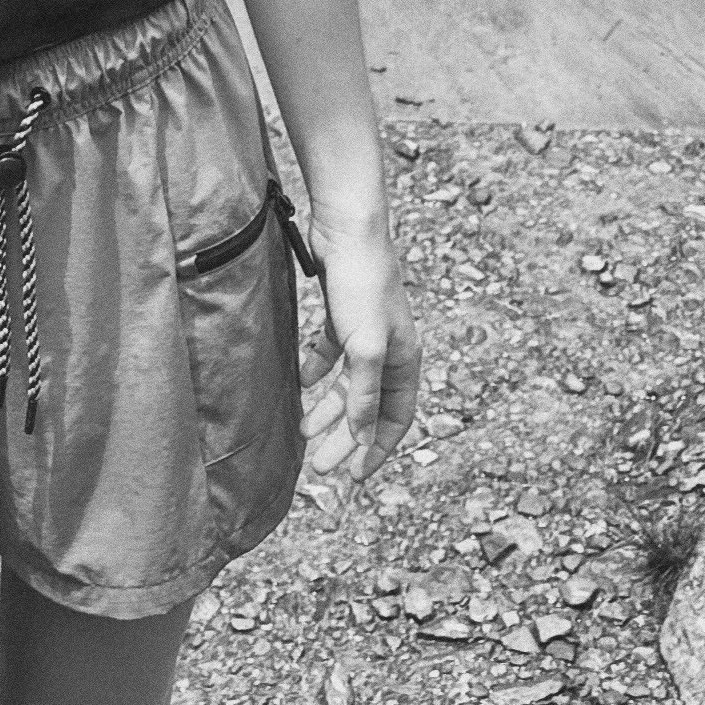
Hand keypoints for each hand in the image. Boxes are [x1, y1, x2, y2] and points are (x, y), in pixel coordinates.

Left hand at [297, 222, 420, 489]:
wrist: (347, 228)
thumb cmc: (363, 283)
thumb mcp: (365, 346)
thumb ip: (364, 394)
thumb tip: (362, 438)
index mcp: (404, 358)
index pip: (396, 417)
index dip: (377, 449)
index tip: (355, 477)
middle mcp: (388, 348)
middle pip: (368, 405)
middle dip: (346, 437)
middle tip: (320, 466)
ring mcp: (364, 331)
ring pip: (347, 384)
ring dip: (328, 409)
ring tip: (303, 432)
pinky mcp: (342, 314)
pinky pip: (330, 354)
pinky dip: (316, 371)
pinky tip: (300, 382)